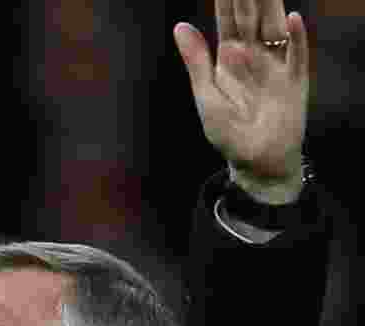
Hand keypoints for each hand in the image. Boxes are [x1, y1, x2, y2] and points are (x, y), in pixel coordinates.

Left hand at [174, 0, 309, 203]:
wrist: (255, 159)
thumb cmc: (228, 130)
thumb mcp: (206, 94)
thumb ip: (196, 60)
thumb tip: (180, 26)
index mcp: (229, 58)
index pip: (227, 20)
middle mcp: (254, 56)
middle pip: (252, 18)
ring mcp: (276, 66)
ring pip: (274, 29)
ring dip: (272, 6)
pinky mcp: (294, 82)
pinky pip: (297, 56)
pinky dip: (296, 38)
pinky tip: (293, 18)